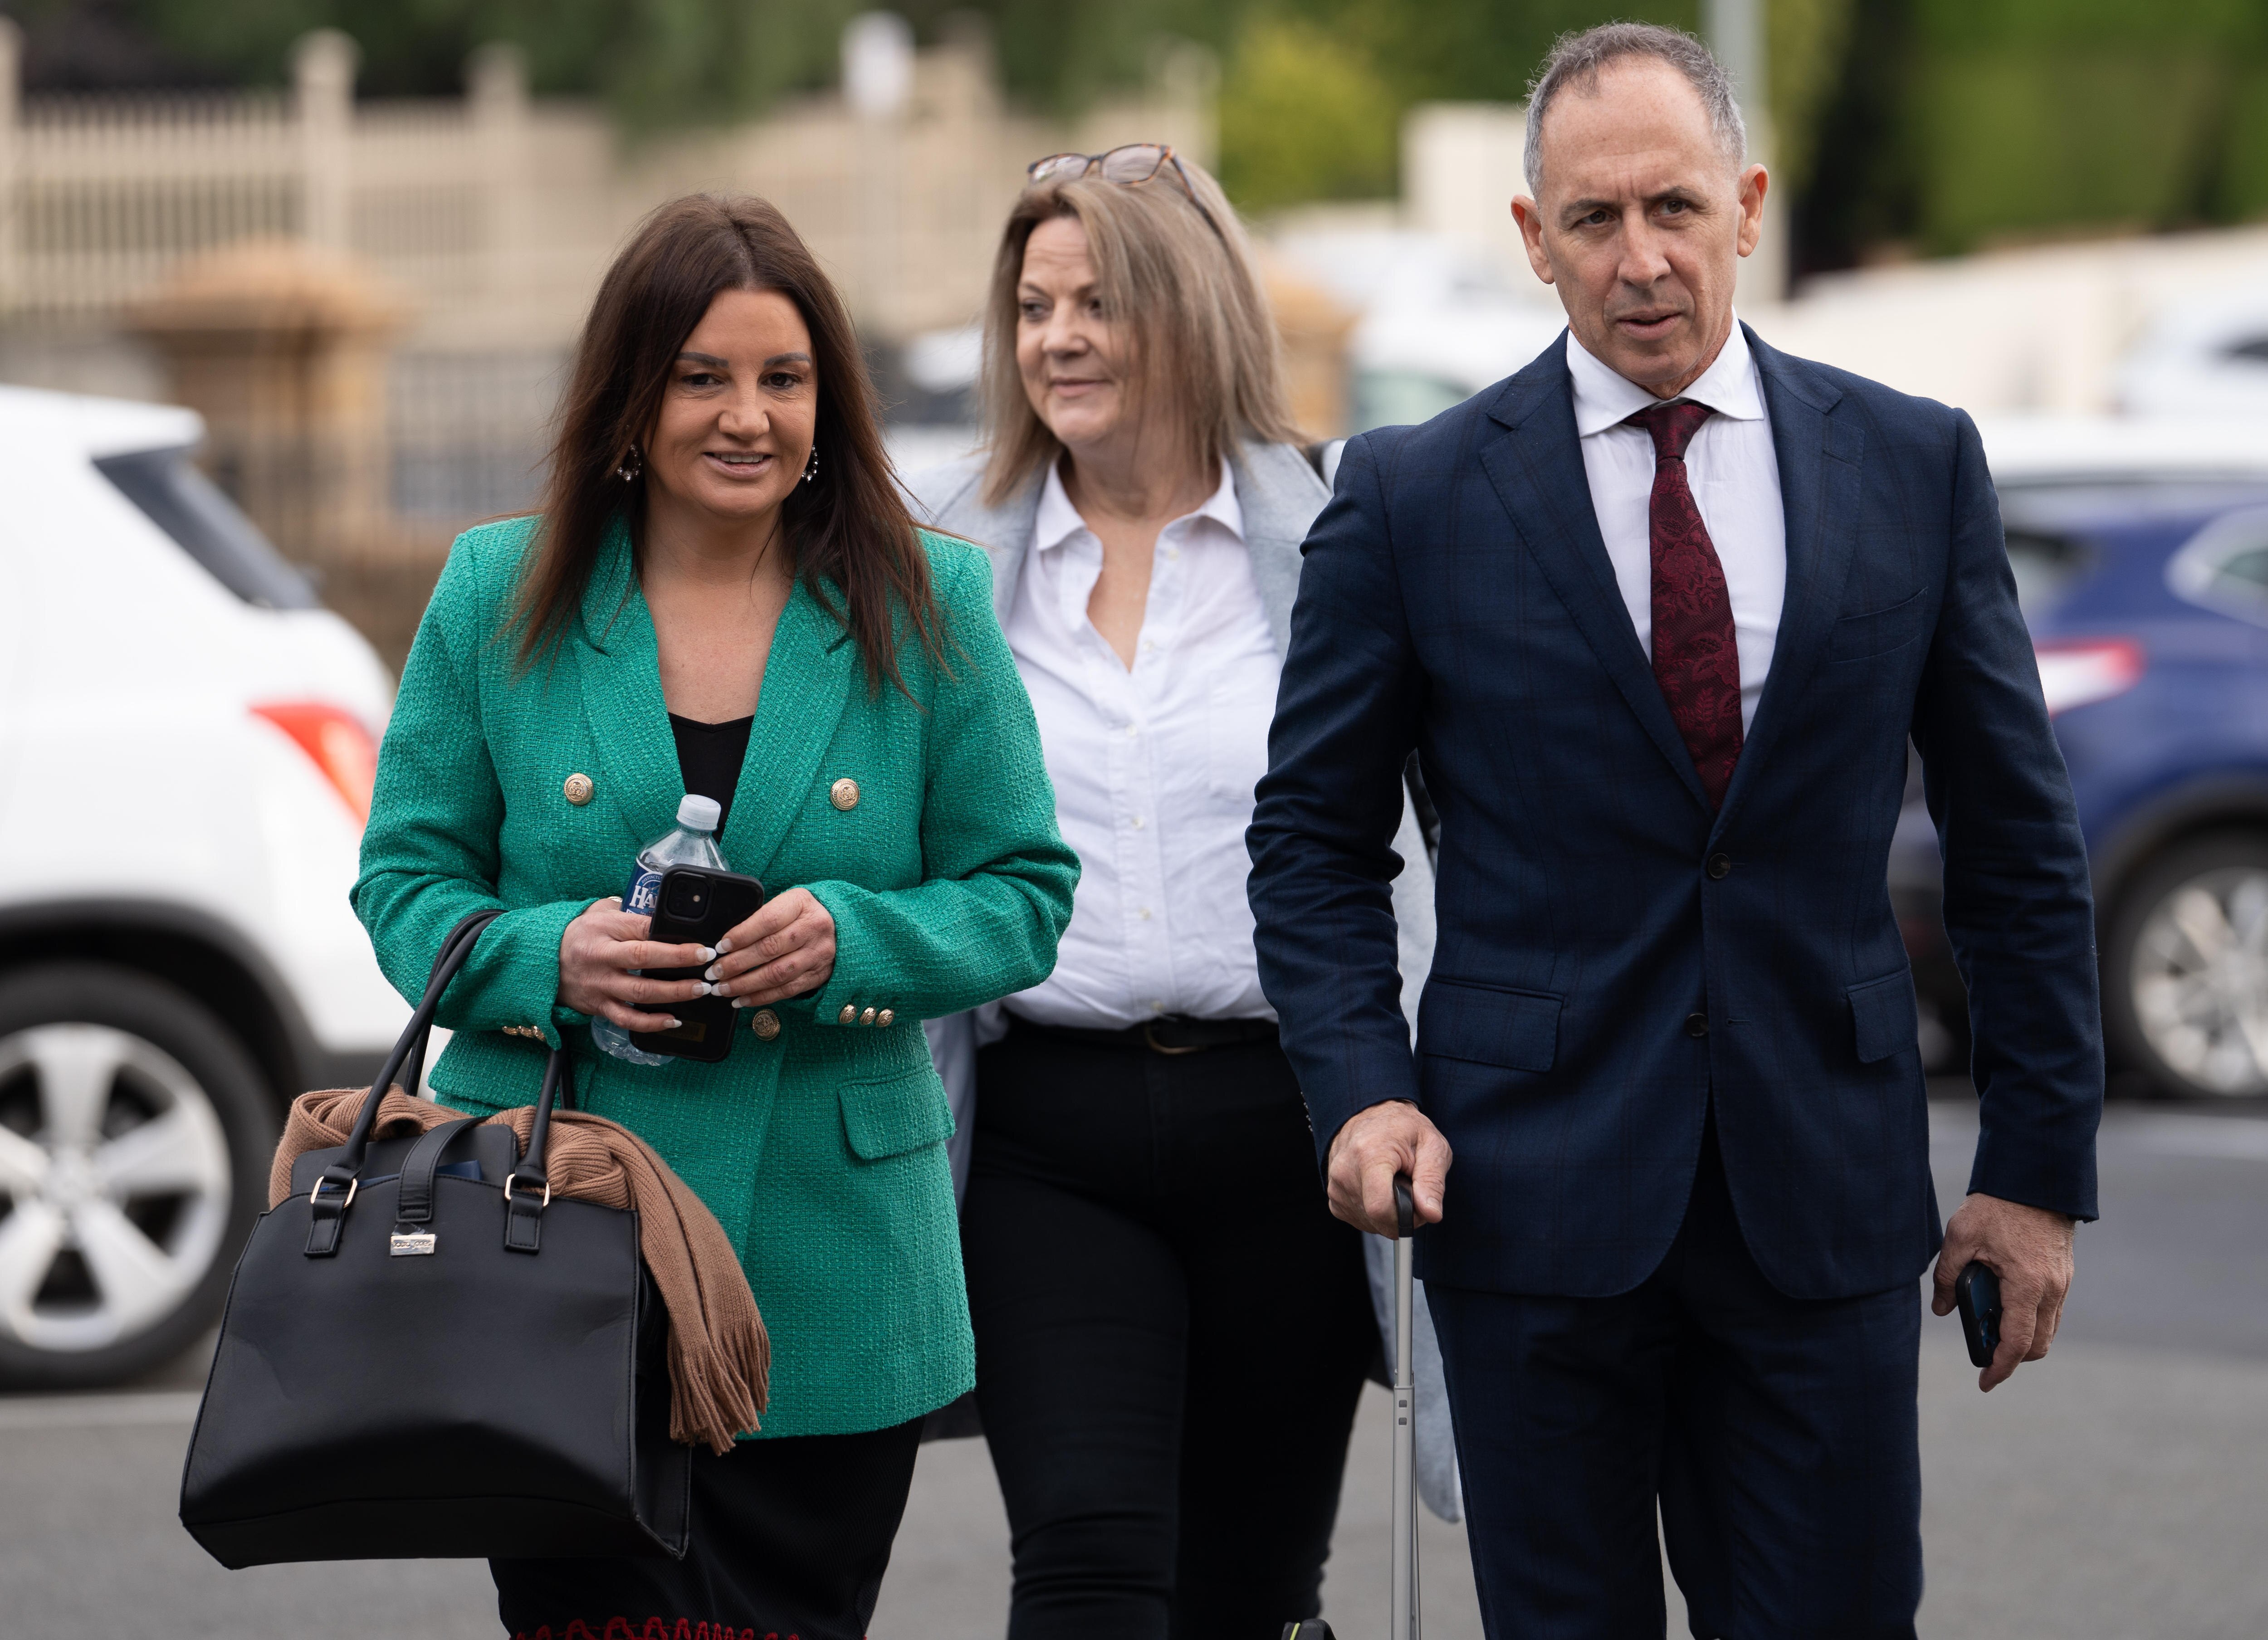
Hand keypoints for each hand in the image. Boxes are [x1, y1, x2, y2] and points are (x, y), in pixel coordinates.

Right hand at [556, 898, 716, 1031]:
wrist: (543, 961)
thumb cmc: (581, 934)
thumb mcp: (602, 914)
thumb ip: (632, 916)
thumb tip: (668, 916)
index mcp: (604, 929)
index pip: (642, 929)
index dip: (672, 936)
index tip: (701, 942)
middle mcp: (601, 958)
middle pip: (643, 960)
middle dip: (679, 962)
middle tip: (708, 963)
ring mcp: (600, 985)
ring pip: (639, 993)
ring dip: (674, 993)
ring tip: (701, 990)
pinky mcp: (598, 1006)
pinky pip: (626, 1019)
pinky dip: (651, 1023)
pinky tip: (674, 1020)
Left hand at [704, 888, 837, 1007]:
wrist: (842, 926)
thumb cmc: (803, 913)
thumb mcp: (787, 903)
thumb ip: (762, 917)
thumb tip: (727, 943)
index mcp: (802, 904)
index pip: (768, 921)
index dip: (741, 935)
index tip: (720, 947)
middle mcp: (814, 929)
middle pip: (770, 949)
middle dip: (737, 963)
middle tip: (714, 972)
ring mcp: (818, 954)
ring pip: (777, 974)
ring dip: (745, 984)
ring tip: (723, 989)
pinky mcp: (819, 975)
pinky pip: (786, 991)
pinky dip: (761, 997)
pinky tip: (741, 999)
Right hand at [1325, 1099, 1451, 1236]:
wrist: (1372, 1113)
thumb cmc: (1403, 1128)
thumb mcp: (1432, 1145)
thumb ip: (1433, 1181)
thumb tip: (1431, 1214)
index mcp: (1370, 1155)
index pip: (1380, 1208)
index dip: (1406, 1218)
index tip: (1418, 1205)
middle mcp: (1345, 1171)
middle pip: (1377, 1219)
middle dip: (1400, 1215)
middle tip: (1410, 1189)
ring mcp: (1335, 1185)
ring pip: (1369, 1222)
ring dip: (1388, 1213)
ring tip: (1393, 1184)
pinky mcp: (1333, 1196)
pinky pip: (1359, 1219)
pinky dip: (1374, 1213)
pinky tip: (1380, 1190)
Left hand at [1933, 1193, 2076, 1391]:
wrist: (2033, 1179)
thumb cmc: (1996, 1206)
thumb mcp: (1960, 1237)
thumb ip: (1949, 1277)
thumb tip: (1942, 1310)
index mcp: (2026, 1285)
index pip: (2017, 1343)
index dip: (2000, 1367)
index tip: (1985, 1381)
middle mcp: (2051, 1290)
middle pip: (2037, 1344)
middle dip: (2011, 1356)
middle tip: (1982, 1350)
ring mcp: (2062, 1283)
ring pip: (2047, 1330)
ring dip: (2021, 1337)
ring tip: (1988, 1325)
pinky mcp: (2063, 1274)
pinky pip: (2050, 1311)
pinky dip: (2030, 1318)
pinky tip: (2003, 1304)